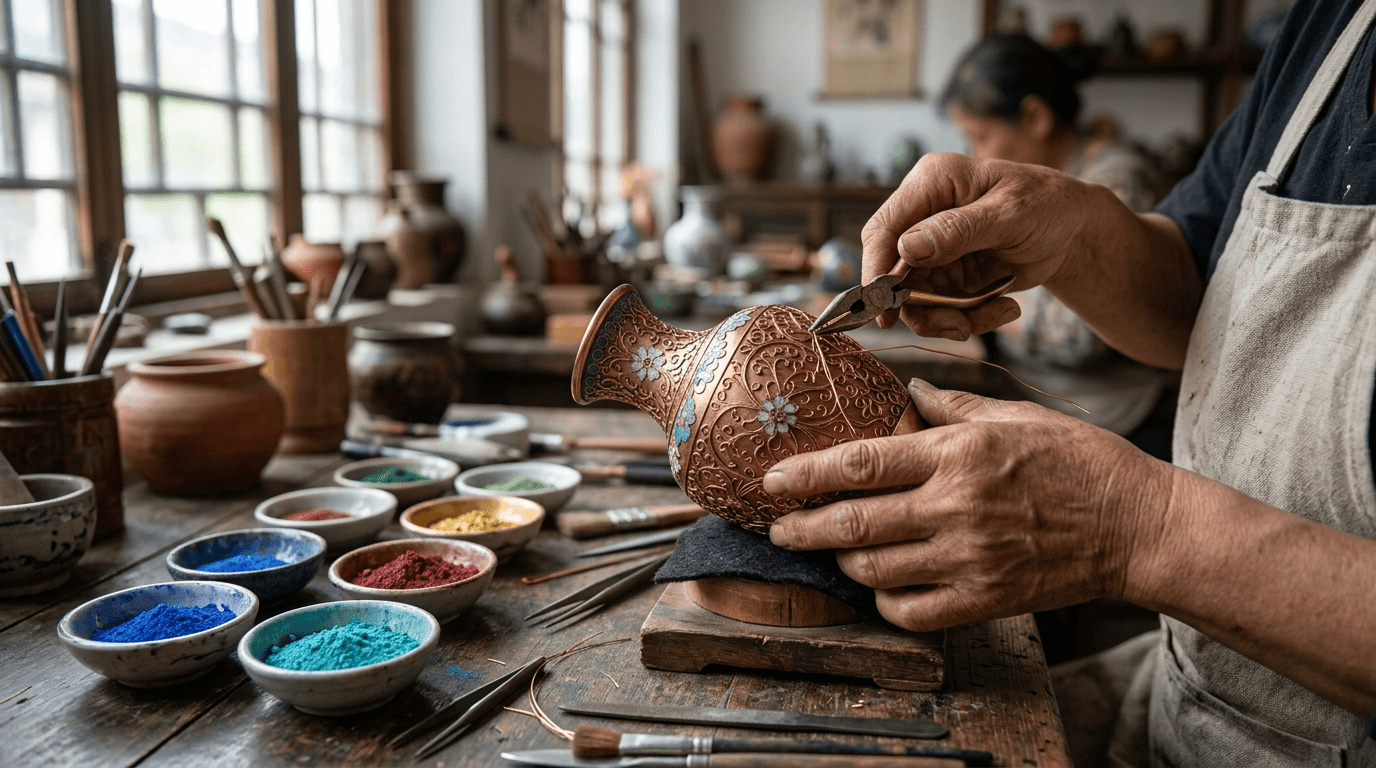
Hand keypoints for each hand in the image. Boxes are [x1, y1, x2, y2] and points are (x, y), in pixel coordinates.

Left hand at [763, 379, 1174, 631]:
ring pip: (875, 569)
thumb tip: (911, 390)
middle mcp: (956, 506)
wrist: (1136, 525)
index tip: (773, 481)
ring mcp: (971, 558)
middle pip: (853, 521)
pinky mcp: (987, 600)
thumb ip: (954, 407)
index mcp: (958, 453)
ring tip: (831, 550)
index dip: (805, 474)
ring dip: (842, 560)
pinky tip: (880, 588)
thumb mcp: (1015, 415)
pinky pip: (913, 611)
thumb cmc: (1078, 462)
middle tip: (777, 529)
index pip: (859, 463)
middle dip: (802, 527)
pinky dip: (885, 602)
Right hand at [862, 153, 1107, 339]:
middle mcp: (923, 214)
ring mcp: (933, 248)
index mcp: (932, 183)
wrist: (1074, 229)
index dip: (876, 271)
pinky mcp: (947, 274)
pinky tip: (1005, 307)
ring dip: (951, 317)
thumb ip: (958, 230)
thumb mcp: (1010, 214)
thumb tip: (907, 248)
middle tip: (958, 327)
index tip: (884, 310)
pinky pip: (941, 308)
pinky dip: (970, 317)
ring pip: (916, 298)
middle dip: (922, 307)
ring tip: (998, 313)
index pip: (883, 228)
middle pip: (894, 272)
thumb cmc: (1048, 204)